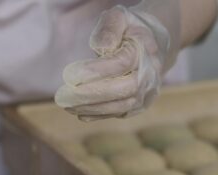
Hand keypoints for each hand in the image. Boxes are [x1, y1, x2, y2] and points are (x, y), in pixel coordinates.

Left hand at [55, 3, 179, 120]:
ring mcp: (147, 92)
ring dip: (93, 108)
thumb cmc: (129, 30)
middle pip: (124, 89)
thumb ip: (109, 28)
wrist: (152, 47)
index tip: (70, 75)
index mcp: (145, 49)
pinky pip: (120, 113)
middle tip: (64, 96)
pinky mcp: (140, 105)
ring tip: (67, 105)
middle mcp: (151, 74)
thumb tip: (101, 47)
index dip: (96, 71)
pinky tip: (79, 111)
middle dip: (92, 94)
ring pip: (122, 106)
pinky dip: (99, 115)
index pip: (121, 63)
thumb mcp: (119, 17)